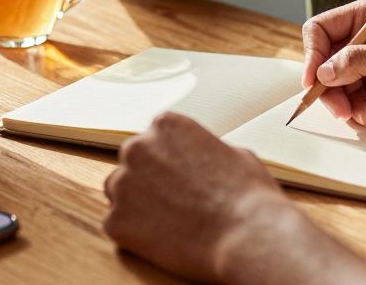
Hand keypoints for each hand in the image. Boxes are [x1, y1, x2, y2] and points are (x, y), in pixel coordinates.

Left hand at [103, 113, 285, 281]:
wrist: (248, 236)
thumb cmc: (249, 196)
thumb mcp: (234, 154)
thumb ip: (203, 150)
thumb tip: (200, 158)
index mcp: (165, 125)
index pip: (153, 139)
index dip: (166, 160)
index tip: (178, 176)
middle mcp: (136, 148)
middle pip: (132, 163)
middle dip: (148, 180)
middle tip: (174, 201)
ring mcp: (123, 184)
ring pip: (119, 192)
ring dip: (137, 204)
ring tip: (170, 221)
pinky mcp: (116, 221)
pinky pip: (118, 225)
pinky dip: (135, 234)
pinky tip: (164, 239)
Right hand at [301, 0, 365, 126]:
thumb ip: (359, 61)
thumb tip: (323, 72)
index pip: (321, 30)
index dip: (312, 55)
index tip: (313, 81)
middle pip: (326, 63)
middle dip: (331, 88)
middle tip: (341, 110)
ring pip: (340, 87)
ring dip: (350, 105)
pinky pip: (358, 102)